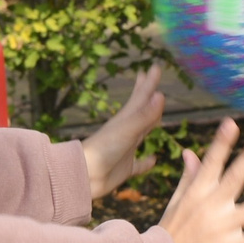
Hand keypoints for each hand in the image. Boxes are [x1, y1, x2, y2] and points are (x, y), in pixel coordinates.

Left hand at [85, 66, 165, 200]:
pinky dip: (147, 162)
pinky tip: (153, 160)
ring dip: (150, 121)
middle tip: (150, 76)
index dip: (149, 83)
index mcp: (126, 120)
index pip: (141, 97)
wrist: (82, 175)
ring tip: (155, 112)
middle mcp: (127, 132)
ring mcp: (126, 149)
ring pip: (142, 131)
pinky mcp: (125, 168)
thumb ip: (144, 116)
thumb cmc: (101, 151)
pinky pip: (139, 164)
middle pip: (141, 108)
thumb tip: (160, 95)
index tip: (155, 66)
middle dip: (147, 93)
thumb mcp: (125, 131)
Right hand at [153, 120, 243, 242]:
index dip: (222, 143)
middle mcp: (211, 206)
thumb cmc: (170, 229)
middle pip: (233, 179)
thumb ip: (190, 176)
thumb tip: (191, 152)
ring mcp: (220, 227)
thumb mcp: (178, 200)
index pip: (212, 162)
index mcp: (199, 192)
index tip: (231, 123)